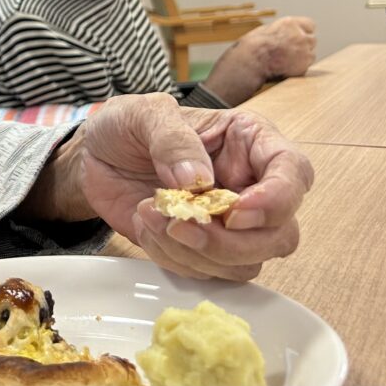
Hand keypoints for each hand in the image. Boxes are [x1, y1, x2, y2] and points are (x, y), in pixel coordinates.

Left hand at [80, 93, 313, 280]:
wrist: (92, 155)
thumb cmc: (126, 125)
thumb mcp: (142, 113)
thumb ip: (171, 139)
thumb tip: (197, 178)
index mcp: (247, 141)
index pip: (294, 172)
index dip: (277, 199)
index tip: (234, 211)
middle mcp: (248, 185)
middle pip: (280, 234)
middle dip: (231, 241)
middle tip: (181, 224)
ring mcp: (226, 221)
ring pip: (246, 262)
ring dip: (197, 252)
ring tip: (150, 215)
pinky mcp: (199, 247)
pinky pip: (205, 272)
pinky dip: (173, 257)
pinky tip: (146, 224)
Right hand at [243, 16, 316, 78]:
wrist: (250, 63)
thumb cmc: (252, 46)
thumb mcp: (265, 30)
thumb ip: (281, 30)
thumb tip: (286, 33)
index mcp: (290, 24)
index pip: (310, 24)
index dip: (304, 31)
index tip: (299, 36)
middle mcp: (301, 36)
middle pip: (312, 39)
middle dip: (304, 44)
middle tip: (291, 50)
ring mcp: (304, 52)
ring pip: (311, 54)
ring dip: (302, 56)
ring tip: (286, 60)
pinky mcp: (304, 67)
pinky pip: (306, 66)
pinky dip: (298, 67)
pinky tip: (286, 67)